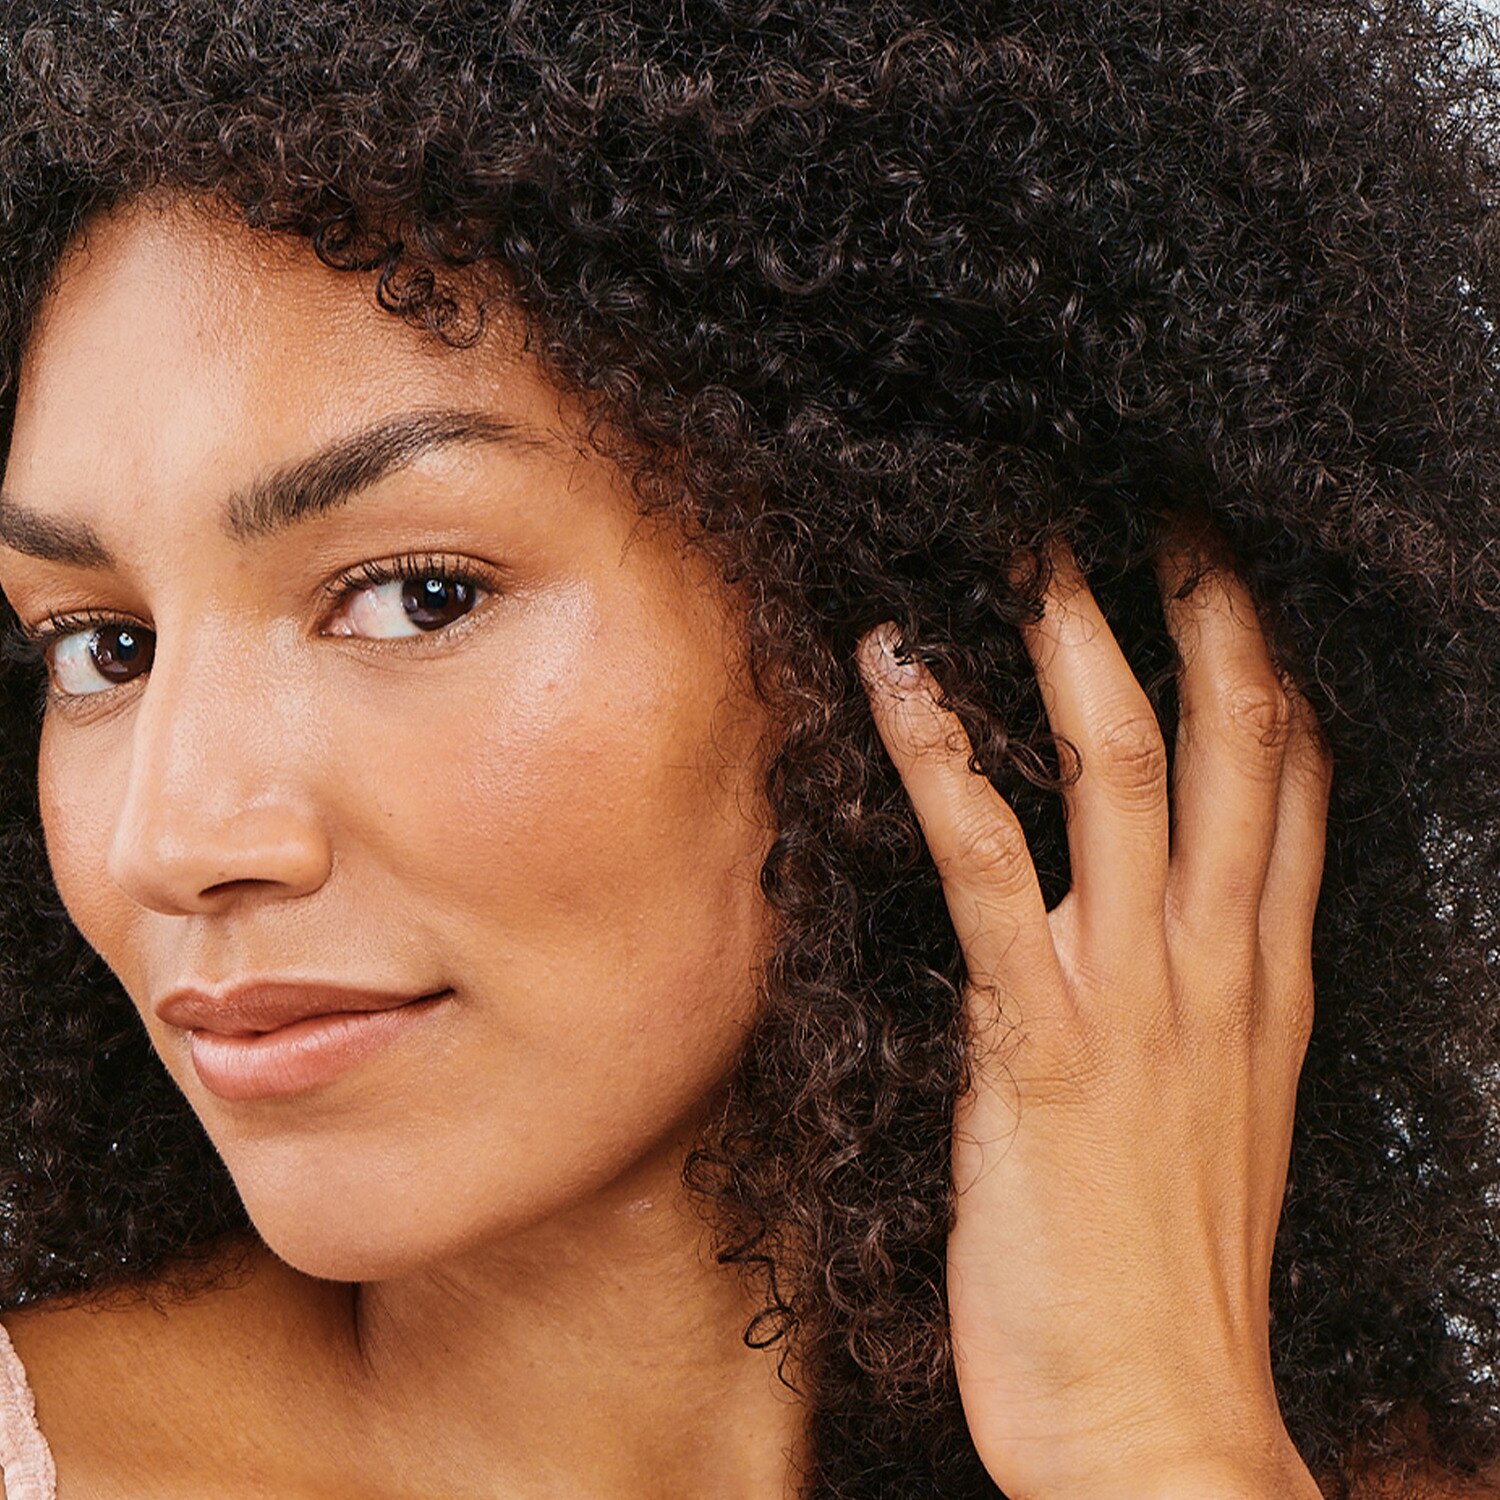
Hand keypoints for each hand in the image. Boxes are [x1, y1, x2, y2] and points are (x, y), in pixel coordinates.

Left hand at [856, 537, 1332, 1499]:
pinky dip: (947, 763)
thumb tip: (1168, 921)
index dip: (1265, 659)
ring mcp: (1134, 996)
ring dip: (1076, 648)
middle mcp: (1216, 964)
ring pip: (1124, 773)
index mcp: (1262, 979)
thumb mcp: (1210, 1118)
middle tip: (1158, 499)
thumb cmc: (1168, 1279)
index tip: (1227, 565)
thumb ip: (1196, 1006)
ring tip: (1030, 547)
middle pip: (1234, 742)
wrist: (1160, 1423)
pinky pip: (991, 869)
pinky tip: (901, 681)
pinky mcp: (1039, 1044)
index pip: (1293, 780)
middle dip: (1203, 608)